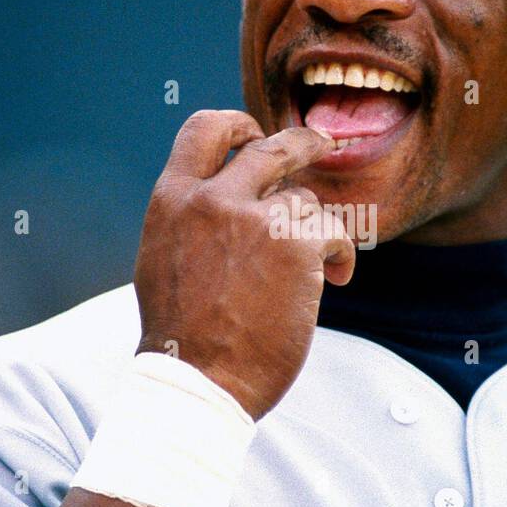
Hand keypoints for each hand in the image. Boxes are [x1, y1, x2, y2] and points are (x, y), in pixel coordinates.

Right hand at [134, 110, 355, 419]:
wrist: (198, 383)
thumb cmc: (184, 339)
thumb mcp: (165, 261)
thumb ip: (193, 221)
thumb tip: (228, 197)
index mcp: (172, 200)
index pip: (203, 130)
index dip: (236, 124)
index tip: (255, 132)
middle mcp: (212, 198)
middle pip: (271, 145)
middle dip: (303, 142)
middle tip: (322, 145)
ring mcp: (255, 217)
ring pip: (305, 200)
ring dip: (316, 231)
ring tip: (320, 267)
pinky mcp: (296, 244)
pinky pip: (334, 231)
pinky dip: (340, 254)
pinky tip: (336, 278)